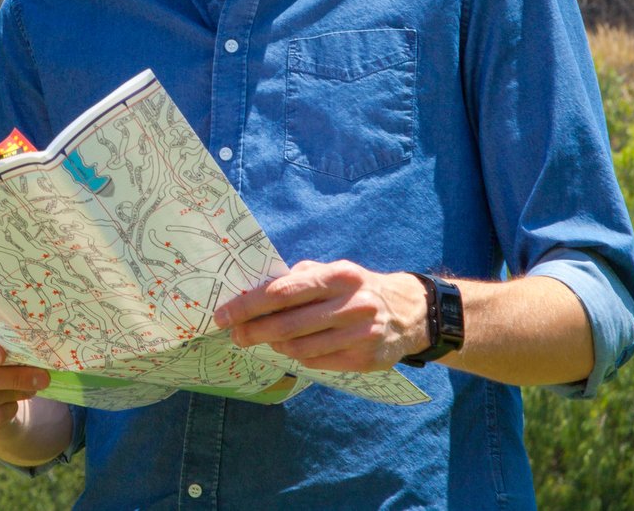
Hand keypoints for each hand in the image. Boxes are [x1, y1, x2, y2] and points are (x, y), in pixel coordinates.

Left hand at [213, 260, 429, 372]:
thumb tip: (253, 291)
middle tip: (234, 335)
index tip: (223, 314)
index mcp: (337, 276)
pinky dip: (298, 357)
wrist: (410, 312)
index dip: (247, 305)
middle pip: (288, 324)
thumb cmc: (356, 288)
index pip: (281, 292)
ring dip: (275, 345)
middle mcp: (351, 304)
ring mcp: (360, 334)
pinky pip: (317, 362)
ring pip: (300, 347)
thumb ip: (297, 278)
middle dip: (253, 331)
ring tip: (264, 340)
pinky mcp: (366, 359)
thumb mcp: (332, 271)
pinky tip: (292, 350)